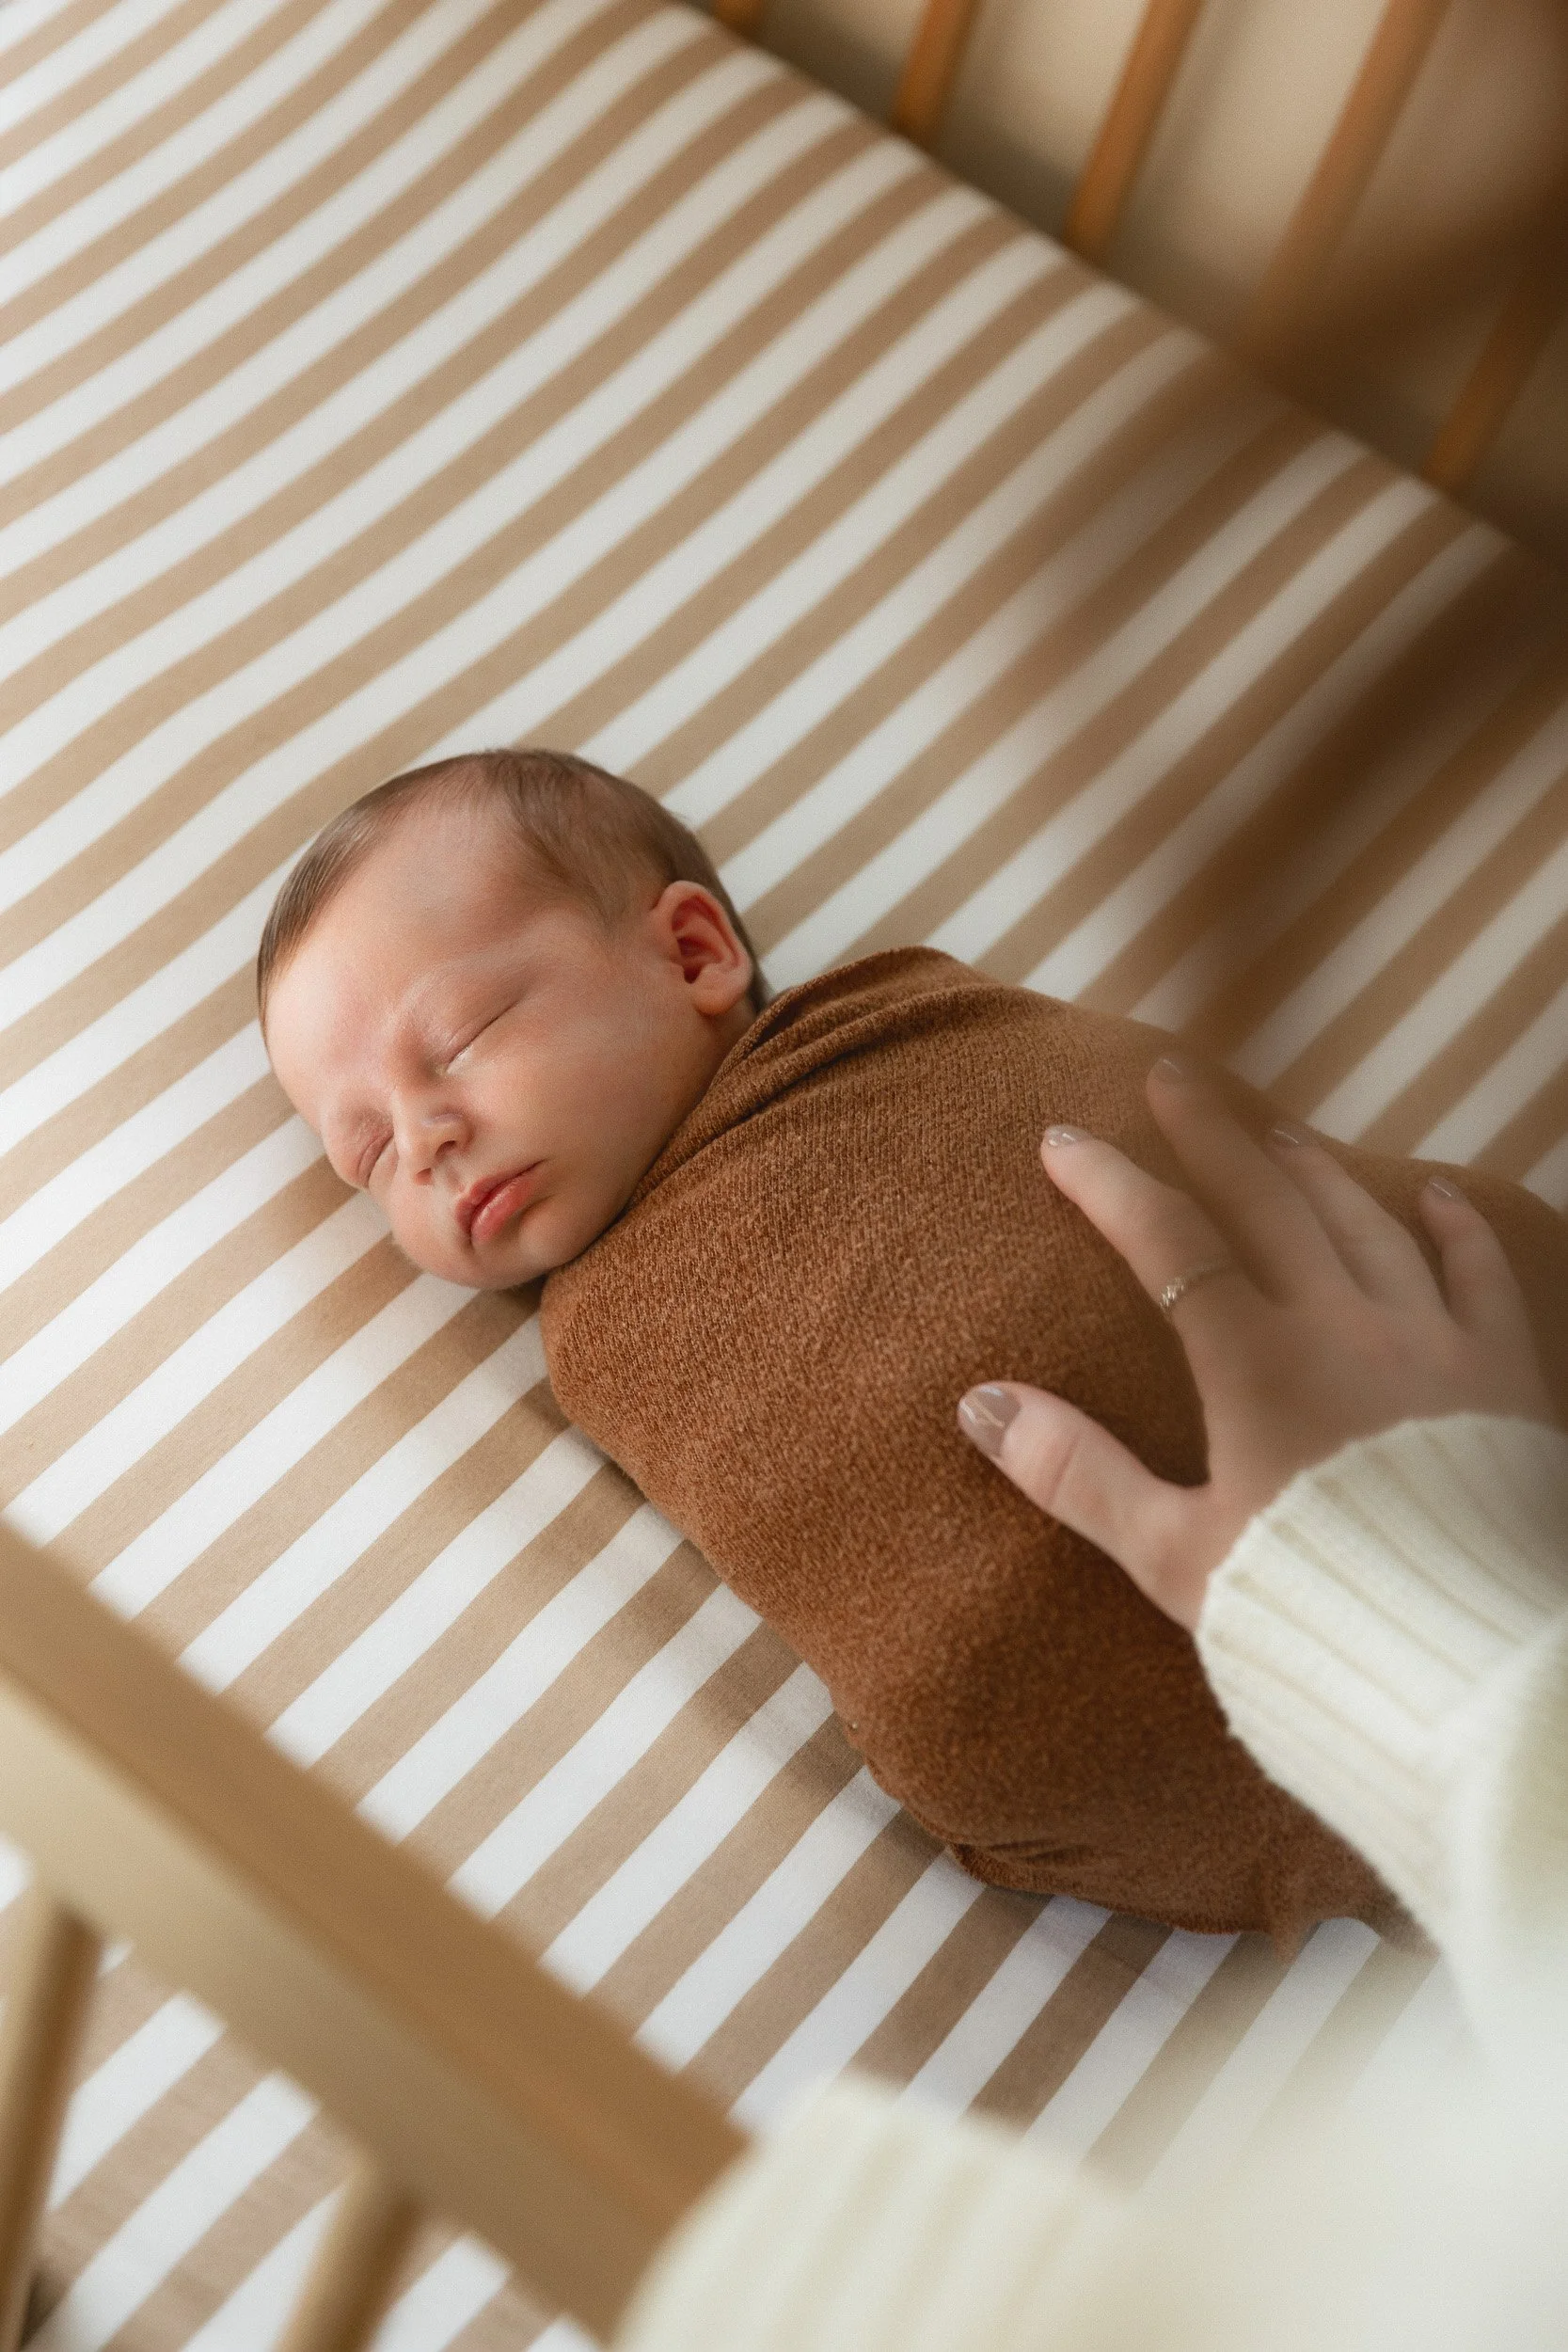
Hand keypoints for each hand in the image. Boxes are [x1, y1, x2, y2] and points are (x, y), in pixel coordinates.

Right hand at [958, 1057, 1557, 1630]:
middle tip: (1172, 1080)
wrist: (1470, 1669)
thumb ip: (1078, 1474)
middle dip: (1211, 1136)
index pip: (1170, 1243)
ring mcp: (1435, 1347)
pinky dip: (1453, 1227)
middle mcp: (1349, 1331)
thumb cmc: (1311, 1620)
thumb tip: (980, 1403)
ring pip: (1369, 1223)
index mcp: (1258, 1367)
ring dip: (1317, 1169)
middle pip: (1269, 1202)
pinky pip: (1479, 1275)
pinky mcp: (1504, 1381)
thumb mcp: (1175, 1558)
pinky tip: (1433, 1197)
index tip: (1061, 1138)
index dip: (1110, 1184)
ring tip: (1279, 1131)